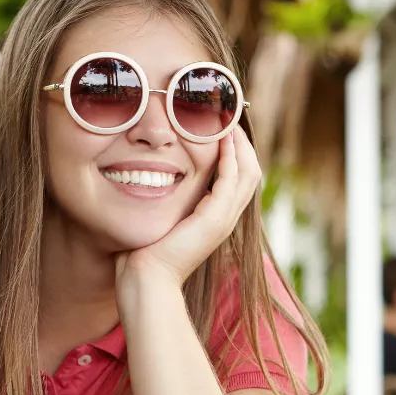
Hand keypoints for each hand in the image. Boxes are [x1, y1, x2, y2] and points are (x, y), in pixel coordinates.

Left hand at [115, 127, 260, 294]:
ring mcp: (224, 220)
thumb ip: (165, 199)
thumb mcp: (160, 218)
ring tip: (228, 118)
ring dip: (239, 142)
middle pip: (251, 170)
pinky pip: (231, 179)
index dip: (234, 150)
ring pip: (248, 171)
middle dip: (242, 141)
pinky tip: (222, 137)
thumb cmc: (144, 254)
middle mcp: (226, 218)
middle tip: (228, 114)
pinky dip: (230, 156)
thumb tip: (149, 176)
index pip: (238, 177)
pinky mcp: (215, 219)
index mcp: (216, 218)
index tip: (220, 125)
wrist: (146, 280)